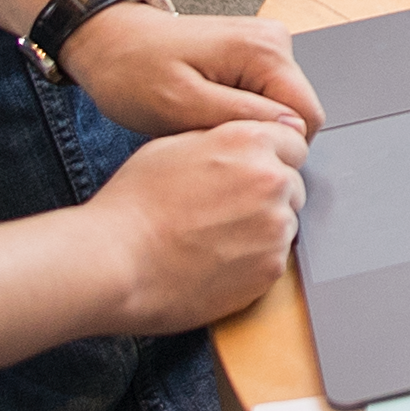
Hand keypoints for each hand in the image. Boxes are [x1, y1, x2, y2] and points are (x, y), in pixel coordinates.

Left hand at [58, 1, 319, 142]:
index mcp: (265, 50)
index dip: (273, 147)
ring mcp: (266, 47)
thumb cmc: (133, 71)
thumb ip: (241, 116)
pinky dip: (238, 116)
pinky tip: (205, 113)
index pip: (306, 117)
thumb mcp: (181, 104)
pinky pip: (265, 100)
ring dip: (245, 127)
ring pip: (280, 111)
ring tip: (200, 122)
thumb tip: (292, 130)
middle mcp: (275, 41)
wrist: (108, 42)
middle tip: (206, 136)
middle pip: (296, 114)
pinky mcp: (254, 56)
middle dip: (256, 136)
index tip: (226, 149)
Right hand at [90, 120, 309, 330]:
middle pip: (292, 185)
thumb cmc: (132, 206)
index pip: (294, 143)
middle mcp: (272, 181)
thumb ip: (221, 140)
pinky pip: (275, 261)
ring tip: (214, 240)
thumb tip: (242, 144)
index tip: (255, 173)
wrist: (115, 262)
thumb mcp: (173, 146)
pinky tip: (216, 262)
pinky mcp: (270, 270)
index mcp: (249, 142)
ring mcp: (275, 228)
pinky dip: (253, 263)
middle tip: (226, 212)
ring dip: (262, 231)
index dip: (274, 158)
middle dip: (268, 196)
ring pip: (285, 225)